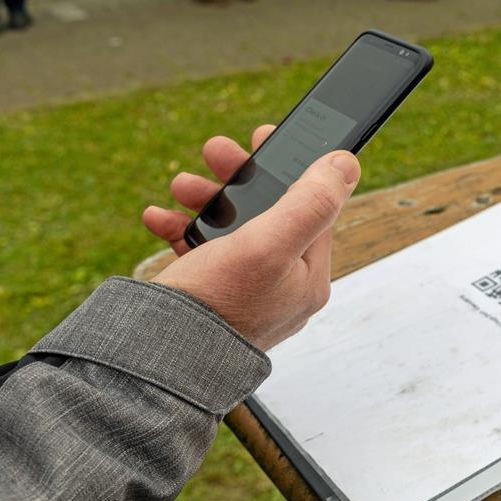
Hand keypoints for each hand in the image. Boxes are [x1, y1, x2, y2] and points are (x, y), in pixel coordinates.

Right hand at [143, 126, 360, 349]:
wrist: (155, 365)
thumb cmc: (217, 306)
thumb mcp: (269, 243)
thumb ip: (311, 202)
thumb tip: (346, 164)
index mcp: (308, 277)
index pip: (312, 207)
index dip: (291, 166)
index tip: (265, 135)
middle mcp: (282, 288)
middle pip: (269, 213)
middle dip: (238, 178)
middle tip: (214, 150)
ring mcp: (246, 295)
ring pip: (232, 229)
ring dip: (206, 199)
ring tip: (180, 185)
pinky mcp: (210, 300)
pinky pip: (201, 253)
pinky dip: (181, 230)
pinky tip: (159, 217)